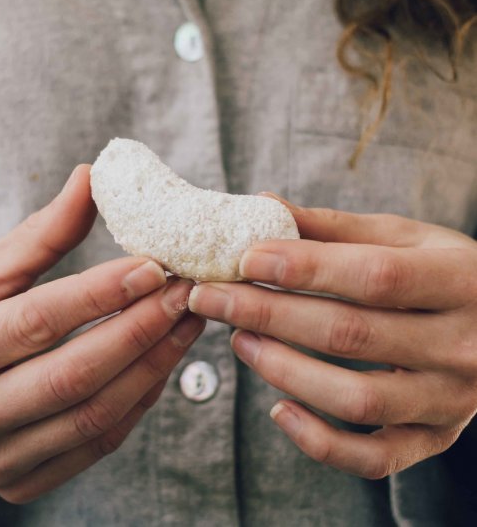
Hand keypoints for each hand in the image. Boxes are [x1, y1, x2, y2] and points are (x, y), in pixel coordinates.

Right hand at [0, 165, 203, 502]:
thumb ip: (40, 234)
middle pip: (73, 375)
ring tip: (187, 325)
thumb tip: (89, 178)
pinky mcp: (21, 480)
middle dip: (141, 331)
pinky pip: (97, 444)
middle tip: (185, 295)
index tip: (155, 266)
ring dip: (153, 367)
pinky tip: (162, 364)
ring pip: (94, 416)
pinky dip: (139, 403)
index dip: (102, 293)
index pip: (37, 321)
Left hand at [189, 197, 476, 478]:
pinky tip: (278, 410)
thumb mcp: (403, 238)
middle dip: (268, 313)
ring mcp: (449, 398)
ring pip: (357, 398)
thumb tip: (264, 206)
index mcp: (457, 279)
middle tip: (212, 298)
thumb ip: (333, 227)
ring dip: (284, 370)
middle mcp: (461, 344)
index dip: (305, 267)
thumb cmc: (443, 272)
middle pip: (350, 334)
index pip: (374, 276)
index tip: (245, 259)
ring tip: (238, 340)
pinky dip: (319, 442)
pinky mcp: (434, 436)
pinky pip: (375, 457)